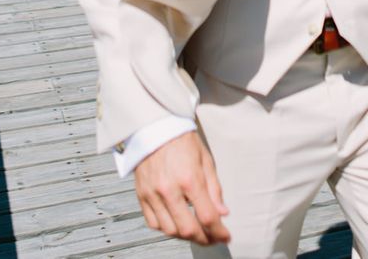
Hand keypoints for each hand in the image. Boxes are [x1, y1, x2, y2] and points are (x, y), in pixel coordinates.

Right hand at [134, 131, 230, 245]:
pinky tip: (177, 224)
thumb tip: (223, 212)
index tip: (226, 237)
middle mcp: (169, 190)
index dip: (219, 232)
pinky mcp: (142, 196)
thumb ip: (214, 189)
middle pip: (188, 229)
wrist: (156, 128)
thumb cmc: (183, 141)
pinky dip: (167, 229)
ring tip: (197, 232)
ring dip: (186, 236)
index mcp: (190, 179)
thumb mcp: (206, 160)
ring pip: (170, 230)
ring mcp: (153, 194)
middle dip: (204, 239)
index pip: (207, 216)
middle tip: (213, 238)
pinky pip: (154, 223)